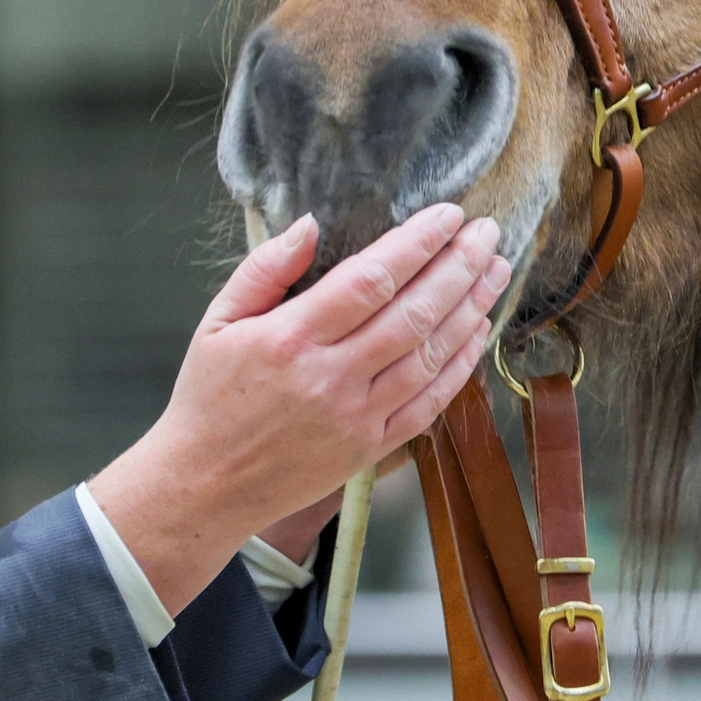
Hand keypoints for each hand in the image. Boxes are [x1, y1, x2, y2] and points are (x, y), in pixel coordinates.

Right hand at [89, 205, 509, 612]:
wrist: (204, 486)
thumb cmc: (209, 398)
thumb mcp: (217, 322)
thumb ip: (264, 269)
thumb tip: (311, 224)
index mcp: (290, 338)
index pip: (371, 279)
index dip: (417, 243)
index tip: (448, 215)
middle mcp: (330, 378)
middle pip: (412, 313)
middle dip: (459, 267)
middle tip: (487, 231)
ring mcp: (356, 417)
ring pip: (430, 355)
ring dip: (471, 308)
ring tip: (496, 270)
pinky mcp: (371, 447)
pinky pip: (429, 402)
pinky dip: (460, 365)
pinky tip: (478, 331)